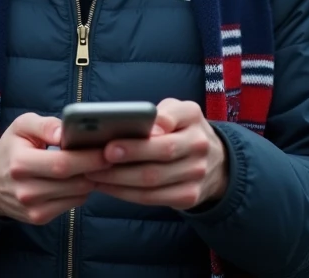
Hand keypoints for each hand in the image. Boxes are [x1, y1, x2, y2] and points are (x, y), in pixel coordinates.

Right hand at [0, 113, 107, 225]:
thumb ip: (45, 125)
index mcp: (20, 164)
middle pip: (74, 182)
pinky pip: (72, 204)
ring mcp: (33, 208)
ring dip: (90, 180)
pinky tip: (77, 179)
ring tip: (93, 166)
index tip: (106, 149)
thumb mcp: (22, 127)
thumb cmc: (12, 148)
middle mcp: (26, 190)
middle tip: (109, 156)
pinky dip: (80, 191)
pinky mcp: (39, 218)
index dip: (88, 158)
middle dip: (96, 169)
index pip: (62, 164)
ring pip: (78, 195)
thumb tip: (66, 132)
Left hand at [85, 99, 227, 210]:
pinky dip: (125, 194)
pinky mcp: (189, 196)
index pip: (169, 121)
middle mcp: (199, 145)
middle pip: (160, 154)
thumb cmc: (180, 129)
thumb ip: (156, 114)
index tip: (113, 141)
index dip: (144, 131)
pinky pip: (152, 198)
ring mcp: (197, 173)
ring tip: (93, 173)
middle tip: (97, 158)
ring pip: (152, 180)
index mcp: (192, 117)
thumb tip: (133, 123)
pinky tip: (106, 187)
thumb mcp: (174, 111)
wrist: (215, 162)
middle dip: (127, 157)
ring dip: (119, 179)